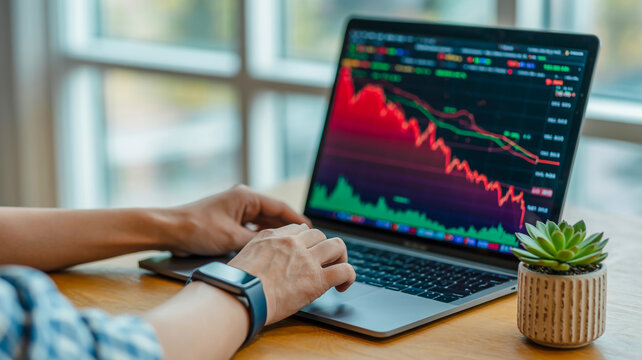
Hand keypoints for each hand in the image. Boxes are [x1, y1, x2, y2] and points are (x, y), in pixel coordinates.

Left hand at [168, 185, 310, 255]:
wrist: (169, 230)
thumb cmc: (197, 229)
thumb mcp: (232, 238)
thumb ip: (258, 242)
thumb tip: (278, 247)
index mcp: (246, 197)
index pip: (280, 207)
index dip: (297, 220)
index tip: (312, 230)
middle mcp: (243, 200)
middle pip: (273, 214)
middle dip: (289, 227)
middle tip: (306, 241)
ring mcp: (235, 210)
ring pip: (263, 222)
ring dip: (275, 232)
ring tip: (292, 246)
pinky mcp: (228, 220)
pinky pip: (251, 228)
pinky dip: (261, 236)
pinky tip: (270, 247)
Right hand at [228, 223, 355, 324]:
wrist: (239, 296)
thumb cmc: (236, 284)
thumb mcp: (244, 256)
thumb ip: (260, 251)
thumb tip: (267, 257)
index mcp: (273, 236)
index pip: (300, 229)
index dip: (307, 241)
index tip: (307, 253)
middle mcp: (292, 242)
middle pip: (320, 234)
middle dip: (323, 248)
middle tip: (322, 264)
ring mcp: (306, 259)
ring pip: (337, 245)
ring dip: (340, 257)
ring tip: (336, 271)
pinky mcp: (316, 279)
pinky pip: (345, 270)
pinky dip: (349, 276)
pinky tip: (342, 286)